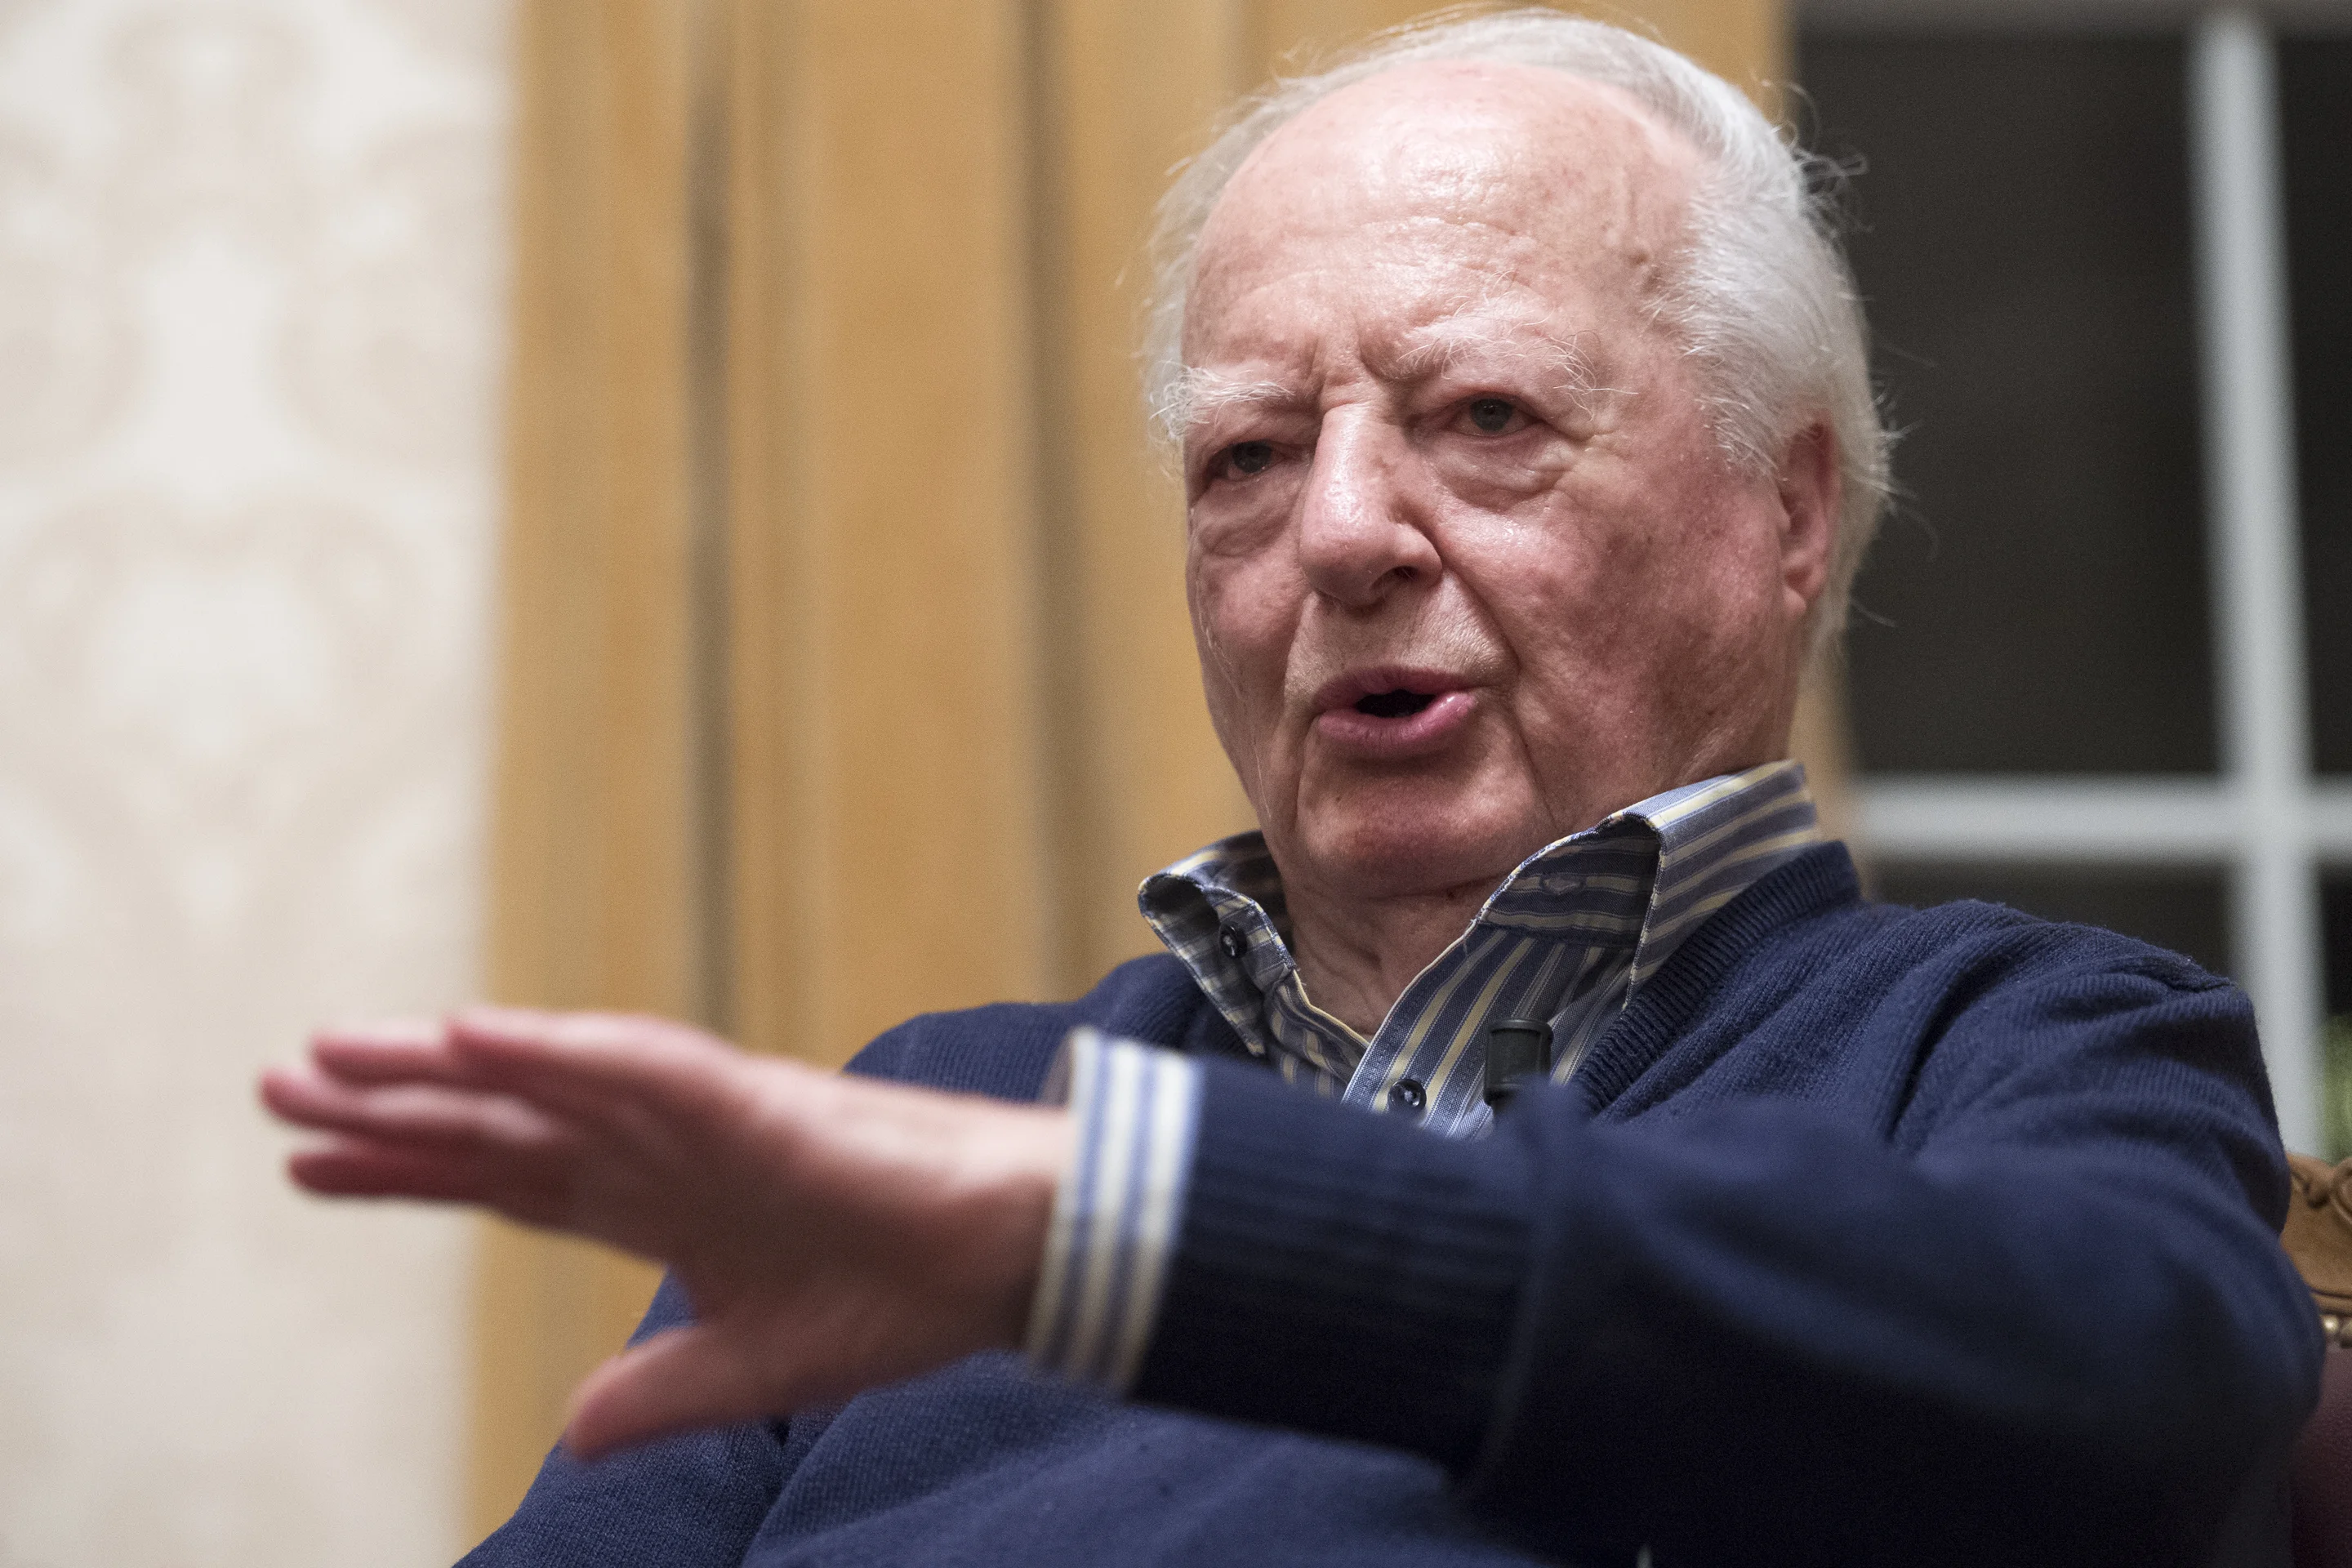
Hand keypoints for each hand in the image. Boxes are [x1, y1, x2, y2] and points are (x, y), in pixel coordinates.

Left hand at [259, 1007, 1071, 1456]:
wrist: (1015, 1257)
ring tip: (332, 1054)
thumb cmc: (907, 1293)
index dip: (410, 1173)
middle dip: (389, 1110)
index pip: (510, 1183)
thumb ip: (665, 1392)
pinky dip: (557, 1054)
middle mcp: (667, 1147)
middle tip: (277, 1087)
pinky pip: (643, 1070)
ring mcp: (707, 1120)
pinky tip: (474, 1039)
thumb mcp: (760, 1367)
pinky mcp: (758, 1104)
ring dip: (441, 1069)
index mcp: (666, 1204)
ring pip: (550, 1085)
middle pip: (503, 1124)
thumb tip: (574, 1428)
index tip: (309, 1167)